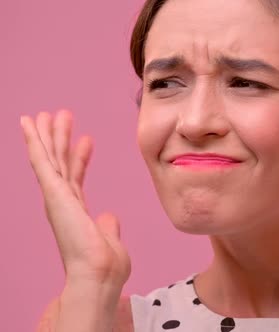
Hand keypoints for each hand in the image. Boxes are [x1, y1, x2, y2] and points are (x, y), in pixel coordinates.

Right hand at [20, 110, 130, 286]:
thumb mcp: (112, 240)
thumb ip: (109, 226)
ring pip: (49, 158)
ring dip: (48, 135)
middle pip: (60, 164)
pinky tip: (30, 123)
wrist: (98, 275)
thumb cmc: (106, 267)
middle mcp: (64, 203)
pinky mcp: (53, 193)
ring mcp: (56, 198)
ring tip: (47, 114)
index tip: (86, 140)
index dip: (80, 158)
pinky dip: (35, 141)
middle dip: (60, 140)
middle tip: (61, 116)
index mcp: (77, 213)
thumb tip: (110, 216)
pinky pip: (42, 161)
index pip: (77, 178)